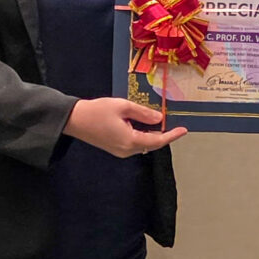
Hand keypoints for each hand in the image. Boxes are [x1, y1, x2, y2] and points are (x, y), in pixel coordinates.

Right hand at [66, 98, 187, 155]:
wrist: (74, 120)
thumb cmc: (97, 111)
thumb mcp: (123, 107)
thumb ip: (143, 113)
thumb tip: (159, 118)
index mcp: (130, 141)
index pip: (157, 141)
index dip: (172, 135)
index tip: (183, 130)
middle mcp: (127, 150)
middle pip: (151, 144)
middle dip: (162, 133)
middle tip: (170, 121)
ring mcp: (120, 151)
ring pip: (143, 144)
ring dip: (151, 133)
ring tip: (156, 119)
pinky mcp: (115, 148)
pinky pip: (134, 143)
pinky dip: (141, 135)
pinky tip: (142, 124)